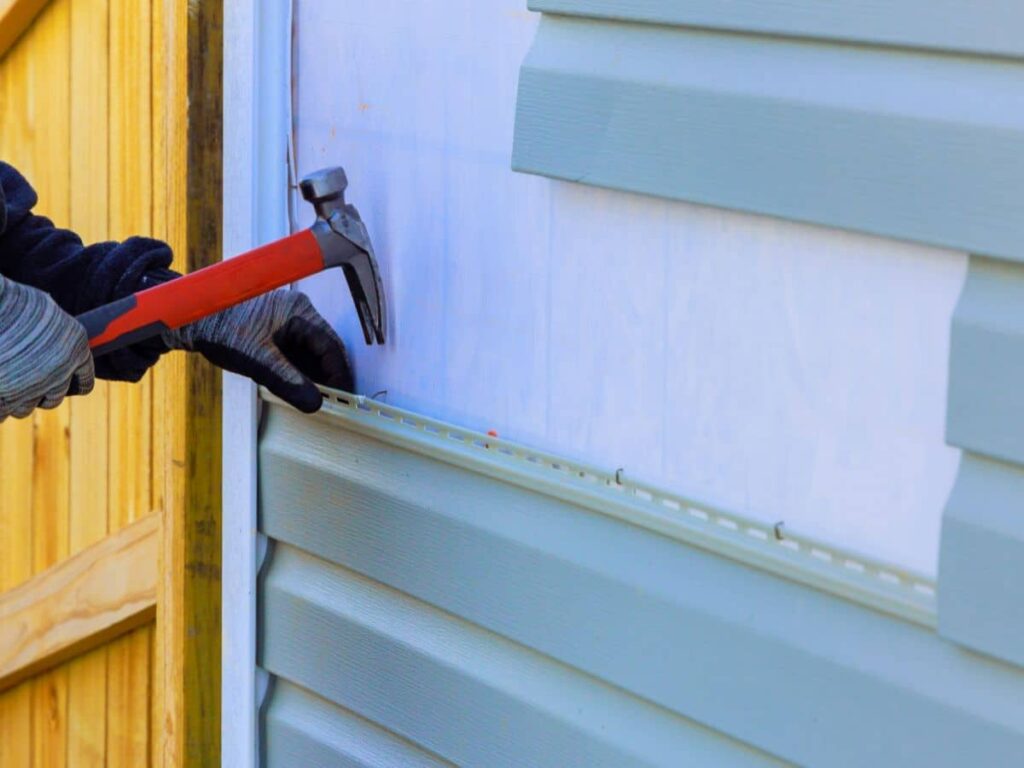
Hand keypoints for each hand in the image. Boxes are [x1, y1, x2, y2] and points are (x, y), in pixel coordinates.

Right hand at [0, 275, 94, 419]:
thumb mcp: (43, 310)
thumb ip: (53, 332)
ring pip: (25, 408)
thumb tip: (50, 342)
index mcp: (77, 350)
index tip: (68, 385)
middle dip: (41, 394)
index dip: (74, 383)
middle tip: (28, 384)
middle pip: (53, 399)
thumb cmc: (11, 301)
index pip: (84, 381)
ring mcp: (29, 388)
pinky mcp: (3, 397)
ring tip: (7, 387)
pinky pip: (1, 411)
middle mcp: (58, 374)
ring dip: (17, 400)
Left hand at [163, 290, 352, 412]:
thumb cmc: (220, 329)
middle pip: (324, 351)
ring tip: (313, 400)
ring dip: (313, 377)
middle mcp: (298, 314)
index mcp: (299, 311)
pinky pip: (297, 355)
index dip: (339, 374)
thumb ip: (287, 383)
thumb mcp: (257, 360)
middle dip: (327, 377)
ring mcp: (287, 323)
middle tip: (332, 403)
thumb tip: (314, 403)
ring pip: (311, 355)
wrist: (190, 322)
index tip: (342, 398)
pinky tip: (296, 390)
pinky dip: (299, 373)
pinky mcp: (276, 333)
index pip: (331, 346)